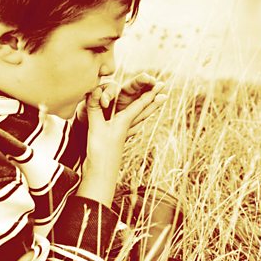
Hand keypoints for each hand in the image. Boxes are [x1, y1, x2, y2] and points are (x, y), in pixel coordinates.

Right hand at [76, 80, 167, 206]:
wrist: (99, 176)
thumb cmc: (100, 152)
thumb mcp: (96, 128)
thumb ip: (95, 109)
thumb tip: (95, 90)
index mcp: (124, 122)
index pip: (140, 105)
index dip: (150, 94)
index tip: (161, 85)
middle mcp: (126, 127)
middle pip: (143, 112)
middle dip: (153, 101)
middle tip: (165, 92)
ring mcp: (121, 135)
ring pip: (137, 119)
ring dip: (146, 110)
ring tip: (154, 104)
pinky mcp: (114, 141)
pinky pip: (128, 126)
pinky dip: (133, 121)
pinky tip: (134, 124)